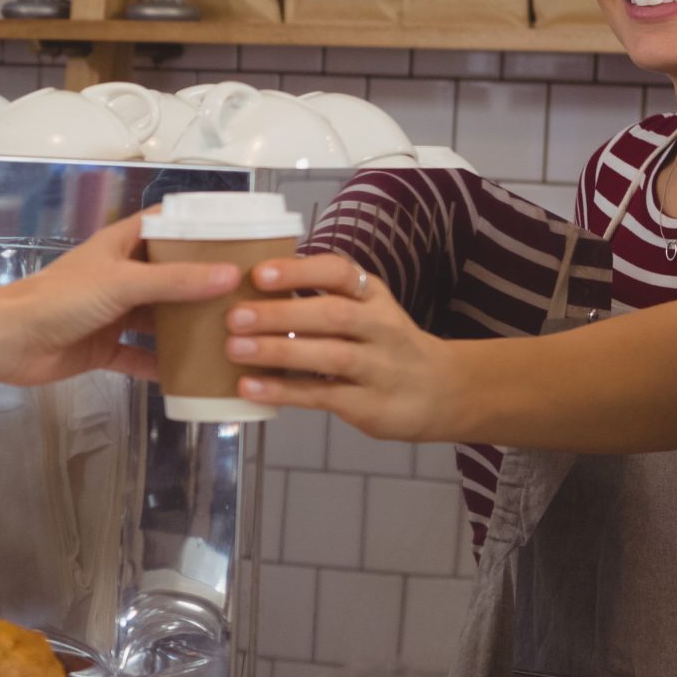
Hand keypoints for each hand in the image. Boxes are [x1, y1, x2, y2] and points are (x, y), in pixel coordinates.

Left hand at [0, 210, 241, 386]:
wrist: (11, 340)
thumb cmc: (61, 299)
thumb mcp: (124, 282)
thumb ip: (175, 280)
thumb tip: (228, 275)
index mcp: (120, 246)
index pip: (164, 225)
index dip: (196, 225)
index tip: (235, 233)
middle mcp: (118, 276)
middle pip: (167, 275)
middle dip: (201, 284)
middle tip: (243, 292)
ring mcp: (111, 313)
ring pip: (156, 318)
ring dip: (184, 327)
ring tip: (227, 333)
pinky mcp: (103, 347)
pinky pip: (139, 356)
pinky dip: (161, 365)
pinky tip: (190, 373)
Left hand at [224, 252, 459, 441]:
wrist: (441, 391)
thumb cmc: (384, 345)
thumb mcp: (367, 310)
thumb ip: (322, 298)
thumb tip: (251, 287)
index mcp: (373, 296)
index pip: (340, 273)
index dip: (299, 272)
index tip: (258, 273)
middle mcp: (380, 327)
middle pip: (333, 314)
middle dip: (281, 314)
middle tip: (235, 316)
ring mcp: (379, 368)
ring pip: (330, 355)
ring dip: (280, 351)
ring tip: (235, 349)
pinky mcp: (370, 405)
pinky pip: (323, 395)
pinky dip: (285, 391)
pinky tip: (251, 387)